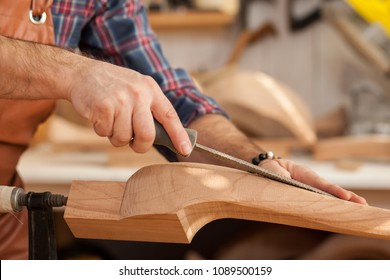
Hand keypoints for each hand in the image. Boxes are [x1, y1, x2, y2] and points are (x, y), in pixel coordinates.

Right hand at [67, 58, 191, 155]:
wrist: (82, 73)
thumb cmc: (113, 86)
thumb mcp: (138, 88)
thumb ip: (151, 108)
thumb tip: (166, 136)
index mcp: (150, 89)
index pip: (169, 115)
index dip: (179, 135)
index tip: (186, 150)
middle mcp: (138, 94)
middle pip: (147, 135)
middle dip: (140, 146)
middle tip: (134, 144)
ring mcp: (120, 100)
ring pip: (124, 138)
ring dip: (116, 136)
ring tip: (112, 121)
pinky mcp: (103, 107)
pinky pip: (106, 133)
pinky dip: (101, 130)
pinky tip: (99, 116)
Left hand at [259, 159, 366, 204]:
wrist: (265, 166)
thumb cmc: (270, 170)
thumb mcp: (274, 173)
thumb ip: (284, 180)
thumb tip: (292, 187)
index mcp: (302, 173)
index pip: (320, 183)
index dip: (332, 190)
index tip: (344, 197)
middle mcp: (309, 179)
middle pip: (329, 189)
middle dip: (345, 196)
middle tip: (362, 204)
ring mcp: (310, 185)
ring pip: (328, 193)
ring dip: (343, 200)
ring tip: (360, 206)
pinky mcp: (308, 191)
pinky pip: (322, 196)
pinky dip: (334, 201)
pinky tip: (344, 208)